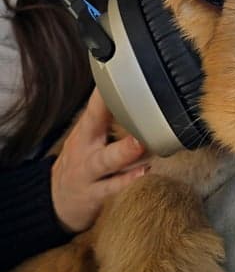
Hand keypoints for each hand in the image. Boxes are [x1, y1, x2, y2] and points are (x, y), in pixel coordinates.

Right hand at [51, 88, 147, 232]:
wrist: (55, 202)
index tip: (119, 69)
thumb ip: (108, 117)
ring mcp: (89, 171)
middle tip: (134, 101)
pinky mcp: (94, 195)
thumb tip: (136, 90)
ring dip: (125, 151)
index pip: (95, 104)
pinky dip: (127, 181)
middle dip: (110, 111)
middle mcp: (86, 147)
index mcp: (86, 130)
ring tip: (141, 142)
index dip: (105, 88)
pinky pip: (112, 188)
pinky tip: (143, 173)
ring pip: (106, 160)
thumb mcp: (87, 136)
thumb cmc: (80, 161)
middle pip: (95, 125)